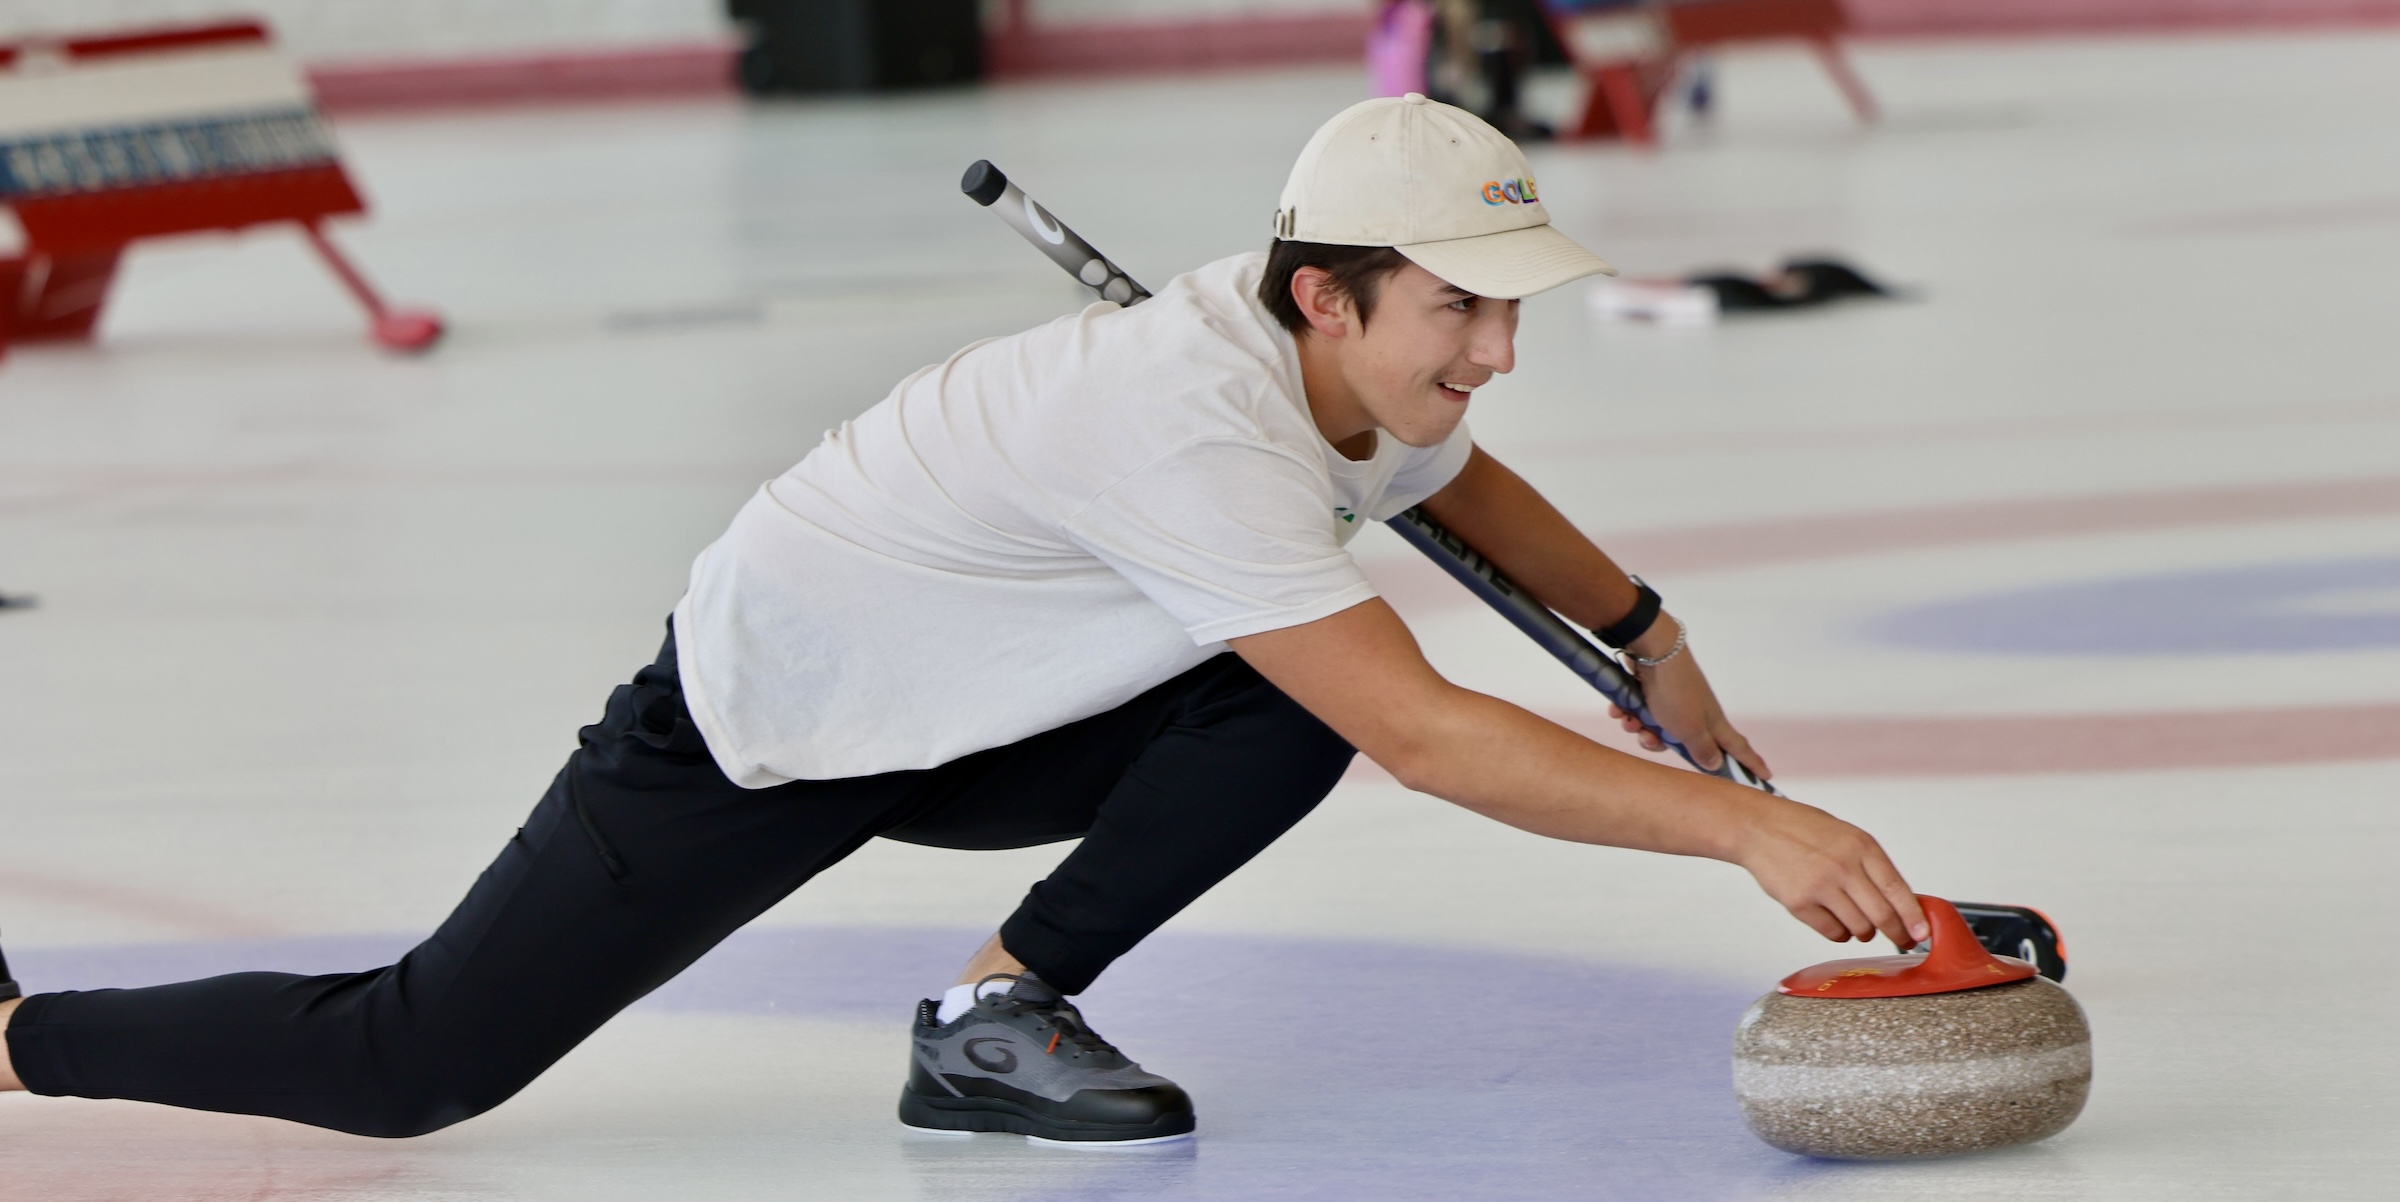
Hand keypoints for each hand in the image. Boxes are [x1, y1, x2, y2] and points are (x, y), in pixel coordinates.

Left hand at [1606, 615, 1770, 780]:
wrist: (1653, 650)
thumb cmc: (1674, 692)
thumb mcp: (1688, 727)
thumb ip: (1702, 748)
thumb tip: (1717, 764)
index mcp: (1711, 722)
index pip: (1737, 747)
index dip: (1751, 762)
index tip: (1767, 776)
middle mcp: (1695, 713)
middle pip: (1682, 743)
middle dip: (1659, 744)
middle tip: (1648, 738)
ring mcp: (1674, 701)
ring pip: (1655, 728)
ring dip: (1639, 727)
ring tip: (1629, 719)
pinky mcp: (1654, 691)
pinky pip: (1641, 712)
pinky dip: (1629, 712)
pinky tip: (1620, 709)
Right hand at [1733, 796, 1927, 947]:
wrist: (1757, 827)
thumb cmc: (1803, 830)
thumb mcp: (1846, 836)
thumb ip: (1872, 865)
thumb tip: (1902, 902)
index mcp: (1861, 846)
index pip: (1898, 889)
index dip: (1914, 916)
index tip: (1923, 933)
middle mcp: (1844, 866)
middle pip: (1883, 916)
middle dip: (1897, 934)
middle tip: (1902, 940)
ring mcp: (1820, 886)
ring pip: (1859, 928)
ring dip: (1864, 932)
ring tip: (1858, 923)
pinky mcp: (1799, 903)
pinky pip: (1832, 933)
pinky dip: (1839, 933)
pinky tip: (1834, 920)